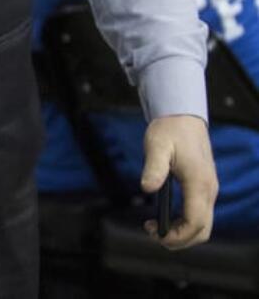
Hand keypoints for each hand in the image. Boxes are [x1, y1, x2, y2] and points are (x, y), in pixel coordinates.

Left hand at [140, 114, 217, 248]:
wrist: (183, 117)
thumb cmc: (169, 130)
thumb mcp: (156, 145)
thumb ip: (153, 168)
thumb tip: (146, 188)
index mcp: (199, 183)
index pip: (195, 222)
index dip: (178, 235)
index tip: (156, 234)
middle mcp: (209, 190)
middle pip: (203, 231)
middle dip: (180, 240)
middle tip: (152, 233)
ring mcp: (209, 190)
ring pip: (203, 226)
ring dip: (182, 234)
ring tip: (155, 227)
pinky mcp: (205, 188)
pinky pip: (200, 215)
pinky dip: (186, 224)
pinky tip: (166, 218)